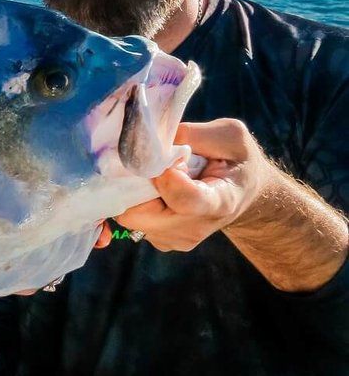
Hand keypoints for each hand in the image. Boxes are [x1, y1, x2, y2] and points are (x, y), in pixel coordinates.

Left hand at [110, 119, 270, 252]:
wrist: (243, 192)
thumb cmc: (237, 160)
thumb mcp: (230, 135)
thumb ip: (193, 134)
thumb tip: (154, 137)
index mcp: (220, 201)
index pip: (184, 200)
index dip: (165, 179)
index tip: (167, 160)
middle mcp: (196, 227)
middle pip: (142, 215)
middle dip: (135, 186)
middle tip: (149, 165)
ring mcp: (177, 238)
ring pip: (132, 217)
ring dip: (134, 193)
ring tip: (157, 176)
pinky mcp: (162, 241)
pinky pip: (133, 220)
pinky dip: (135, 202)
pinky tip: (155, 189)